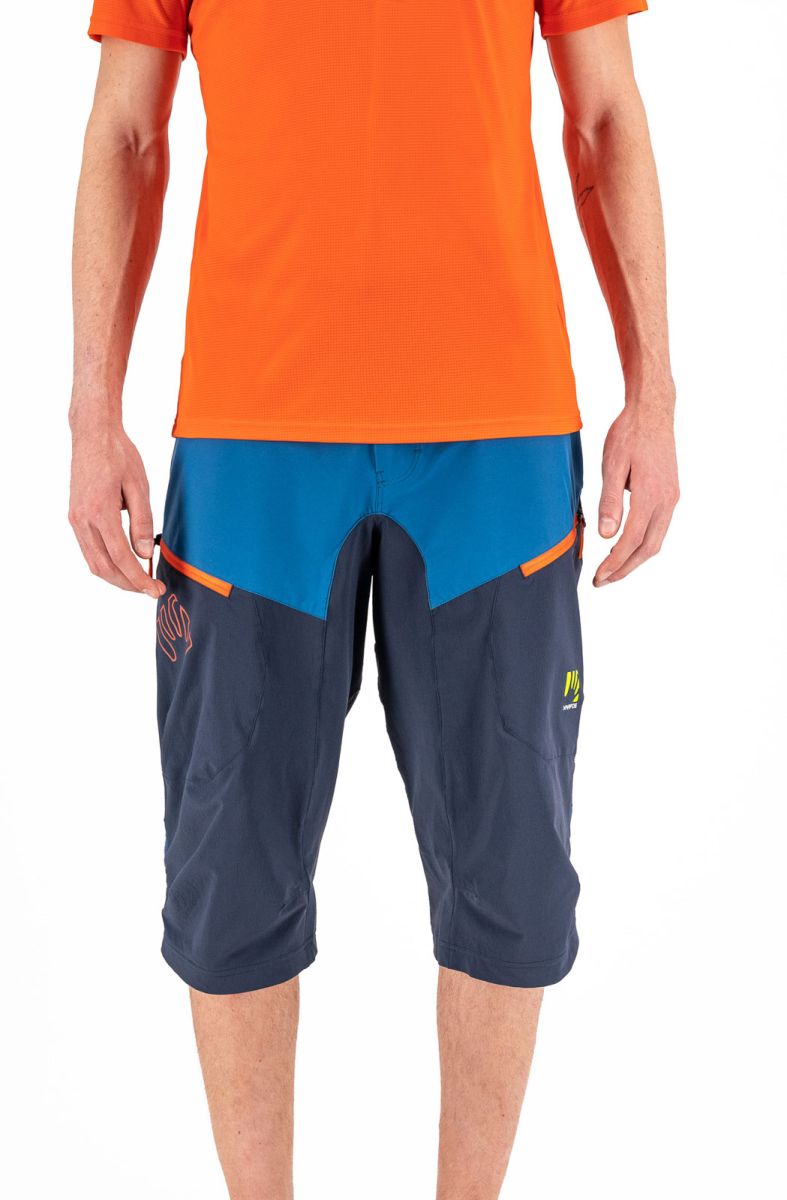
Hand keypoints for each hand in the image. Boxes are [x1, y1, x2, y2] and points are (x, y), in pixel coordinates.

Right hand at [69, 420, 164, 597]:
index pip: (120, 557)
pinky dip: (106, 563)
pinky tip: (123, 563)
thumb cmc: (119, 454)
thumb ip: (142, 522)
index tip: (154, 589)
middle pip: (103, 567)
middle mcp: (82, 519)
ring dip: (116, 577)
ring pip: (93, 562)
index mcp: (100, 512)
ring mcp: (75, 519)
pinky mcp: (75, 516)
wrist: (93, 434)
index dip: (139, 579)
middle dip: (127, 584)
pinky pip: (88, 549)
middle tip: (150, 590)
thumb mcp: (140, 486)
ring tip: (138, 581)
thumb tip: (144, 554)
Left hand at [594, 402, 678, 586]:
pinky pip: (659, 527)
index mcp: (651, 495)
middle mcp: (667, 500)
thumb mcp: (612, 465)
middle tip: (603, 581)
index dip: (614, 563)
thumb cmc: (629, 434)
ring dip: (634, 559)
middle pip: (648, 548)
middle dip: (625, 568)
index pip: (631, 540)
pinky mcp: (670, 493)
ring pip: (656, 540)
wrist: (653, 411)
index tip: (599, 576)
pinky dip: (643, 543)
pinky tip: (625, 545)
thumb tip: (607, 535)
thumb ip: (610, 501)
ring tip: (612, 569)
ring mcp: (671, 497)